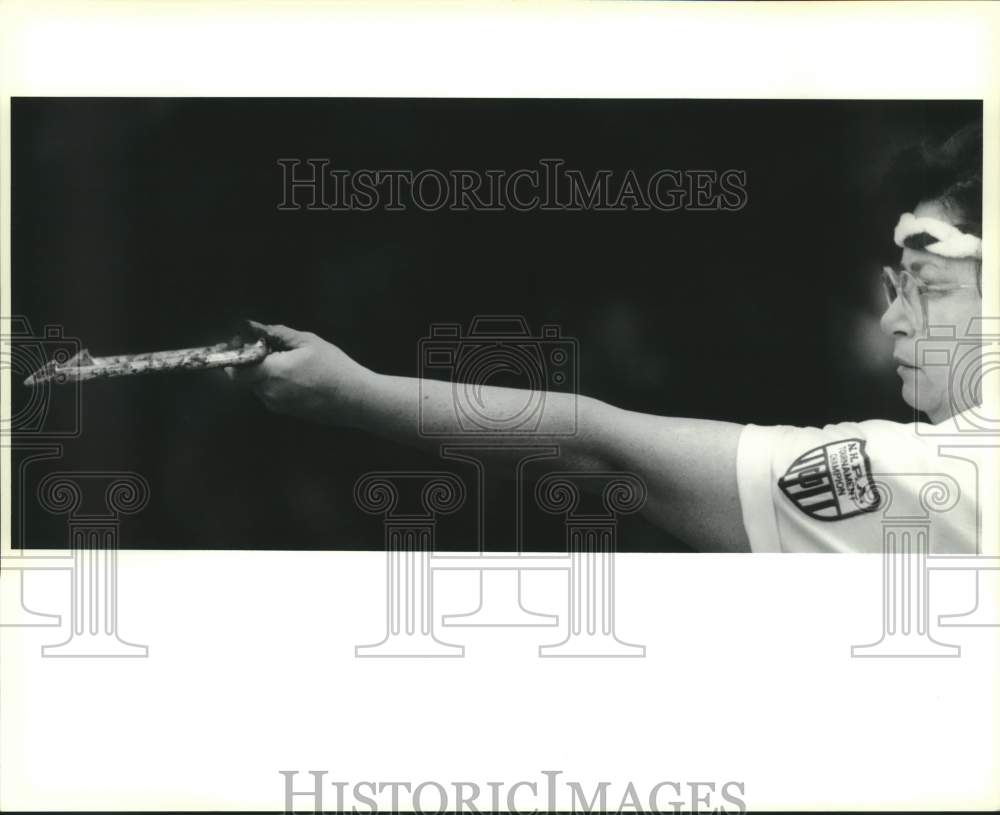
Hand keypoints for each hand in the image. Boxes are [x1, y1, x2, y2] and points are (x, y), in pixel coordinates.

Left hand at [226, 321, 370, 425]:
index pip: (235, 369)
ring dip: (264, 373)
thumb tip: (256, 326)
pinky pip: (271, 395)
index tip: (243, 344)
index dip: (234, 356)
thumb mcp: (308, 341)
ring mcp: (278, 406)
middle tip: (269, 348)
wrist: (355, 399)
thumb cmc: (335, 368)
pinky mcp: (287, 412)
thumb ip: (278, 333)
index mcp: (272, 373)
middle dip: (251, 362)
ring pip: (258, 387)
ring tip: (288, 361)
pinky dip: (275, 383)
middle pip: (245, 378)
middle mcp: (269, 393)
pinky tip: (297, 375)